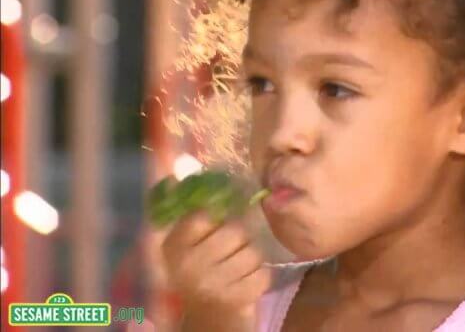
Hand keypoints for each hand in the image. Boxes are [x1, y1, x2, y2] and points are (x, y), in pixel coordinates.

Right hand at [161, 211, 271, 330]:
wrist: (207, 324)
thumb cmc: (202, 279)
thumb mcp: (189, 250)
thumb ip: (193, 218)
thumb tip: (181, 176)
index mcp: (173, 247)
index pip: (204, 214)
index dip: (219, 219)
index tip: (218, 230)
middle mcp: (187, 265)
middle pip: (235, 231)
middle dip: (242, 241)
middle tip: (234, 253)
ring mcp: (210, 284)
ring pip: (252, 252)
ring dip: (252, 261)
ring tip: (240, 270)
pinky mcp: (233, 299)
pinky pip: (262, 274)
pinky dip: (260, 279)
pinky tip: (246, 284)